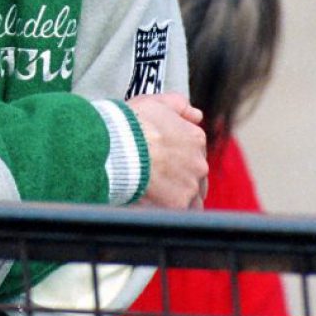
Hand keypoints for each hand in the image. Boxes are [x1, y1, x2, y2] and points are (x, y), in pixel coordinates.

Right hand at [129, 92, 207, 210]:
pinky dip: (169, 212)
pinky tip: (154, 207)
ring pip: (191, 197)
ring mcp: (190, 185)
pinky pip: (179, 214)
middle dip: (181, 178)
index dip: (178, 157)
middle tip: (158, 179)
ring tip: (155, 196)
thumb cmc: (130, 123)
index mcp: (195, 138)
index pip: (195, 152)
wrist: (116, 146)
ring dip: (179, 197)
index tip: (163, 160)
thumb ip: (178, 105)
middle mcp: (199, 163)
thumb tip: (197, 115)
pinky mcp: (177, 205)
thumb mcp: (154, 101)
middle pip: (196, 176)